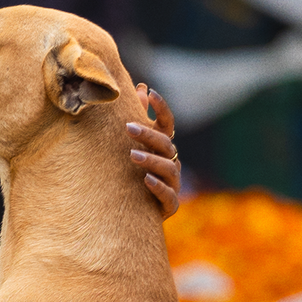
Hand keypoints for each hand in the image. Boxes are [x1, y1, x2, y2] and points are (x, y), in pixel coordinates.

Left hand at [127, 85, 180, 216]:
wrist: (134, 215)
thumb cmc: (132, 176)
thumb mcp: (134, 147)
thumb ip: (138, 118)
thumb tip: (140, 87)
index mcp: (164, 148)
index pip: (167, 124)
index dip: (162, 108)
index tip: (151, 92)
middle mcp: (172, 163)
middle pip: (165, 144)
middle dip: (148, 135)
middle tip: (128, 127)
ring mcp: (173, 184)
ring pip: (168, 169)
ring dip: (151, 160)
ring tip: (132, 155)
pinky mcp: (170, 205)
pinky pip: (168, 196)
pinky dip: (158, 187)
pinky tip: (145, 180)